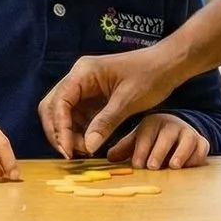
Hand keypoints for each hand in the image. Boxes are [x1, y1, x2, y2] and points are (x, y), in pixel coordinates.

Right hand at [41, 47, 180, 156]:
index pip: (59, 101)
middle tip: (72, 154)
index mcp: (83, 72)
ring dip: (69, 134)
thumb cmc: (150, 76)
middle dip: (59, 132)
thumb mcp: (128, 101)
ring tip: (85, 151)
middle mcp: (78, 78)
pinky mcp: (92, 98)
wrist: (167, 66)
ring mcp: (84, 88)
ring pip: (63, 114)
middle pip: (53, 107)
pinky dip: (79, 133)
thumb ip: (105, 123)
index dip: (60, 128)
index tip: (68, 150)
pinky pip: (77, 117)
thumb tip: (87, 147)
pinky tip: (89, 145)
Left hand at [105, 114, 209, 169]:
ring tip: (173, 166)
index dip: (141, 149)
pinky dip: (197, 156)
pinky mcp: (201, 141)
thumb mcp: (138, 141)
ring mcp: (188, 132)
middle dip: (159, 151)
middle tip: (152, 166)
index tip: (137, 163)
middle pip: (166, 136)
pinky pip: (202, 147)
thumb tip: (109, 157)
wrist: (177, 131)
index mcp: (152, 122)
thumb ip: (125, 148)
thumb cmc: (152, 139)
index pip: (147, 133)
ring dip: (180, 153)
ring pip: (187, 140)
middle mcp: (171, 125)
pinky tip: (189, 166)